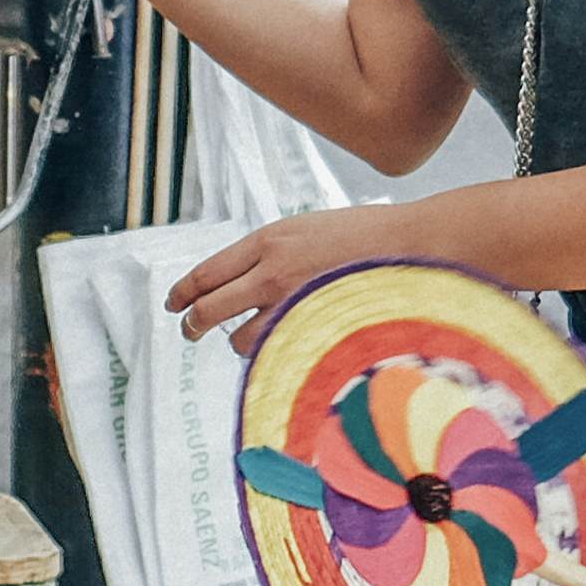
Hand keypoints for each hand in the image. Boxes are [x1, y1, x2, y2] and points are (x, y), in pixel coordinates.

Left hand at [164, 202, 401, 350]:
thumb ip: (270, 255)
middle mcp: (271, 272)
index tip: (175, 302)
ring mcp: (291, 305)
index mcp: (267, 241)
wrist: (411, 246)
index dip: (183, 291)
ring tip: (253, 334)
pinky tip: (280, 346)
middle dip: (192, 322)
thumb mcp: (305, 231)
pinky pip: (272, 354)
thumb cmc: (364, 237)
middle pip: (209, 307)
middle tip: (188, 328)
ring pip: (238, 339)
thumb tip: (240, 283)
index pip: (207, 272)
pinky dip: (270, 354)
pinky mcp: (311, 330)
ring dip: (239, 340)